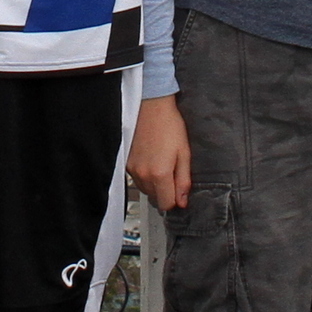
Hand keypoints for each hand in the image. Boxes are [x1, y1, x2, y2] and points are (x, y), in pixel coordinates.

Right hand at [127, 95, 190, 210]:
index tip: (179, 192)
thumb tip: (182, 200)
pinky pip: (137, 179)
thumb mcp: (184, 153)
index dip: (175, 200)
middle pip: (155, 199)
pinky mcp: (126, 163)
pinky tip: (152, 160)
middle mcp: (143, 175)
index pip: (166, 204)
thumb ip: (183, 180)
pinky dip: (145, 176)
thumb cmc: (169, 125)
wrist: (151, 107)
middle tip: (172, 173)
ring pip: (145, 190)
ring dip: (154, 185)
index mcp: (160, 174)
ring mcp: (132, 170)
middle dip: (165, 192)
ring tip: (161, 164)